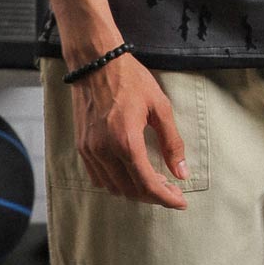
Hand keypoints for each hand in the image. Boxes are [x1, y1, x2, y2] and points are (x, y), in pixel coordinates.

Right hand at [69, 52, 191, 207]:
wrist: (95, 62)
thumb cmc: (130, 79)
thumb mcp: (160, 107)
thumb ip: (172, 142)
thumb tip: (181, 173)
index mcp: (126, 141)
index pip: (147, 184)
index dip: (166, 198)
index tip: (181, 202)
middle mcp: (104, 150)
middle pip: (130, 191)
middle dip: (154, 196)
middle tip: (172, 191)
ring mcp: (90, 150)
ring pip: (113, 187)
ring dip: (135, 191)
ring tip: (154, 183)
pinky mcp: (82, 146)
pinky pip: (98, 177)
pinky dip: (116, 183)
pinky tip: (131, 174)